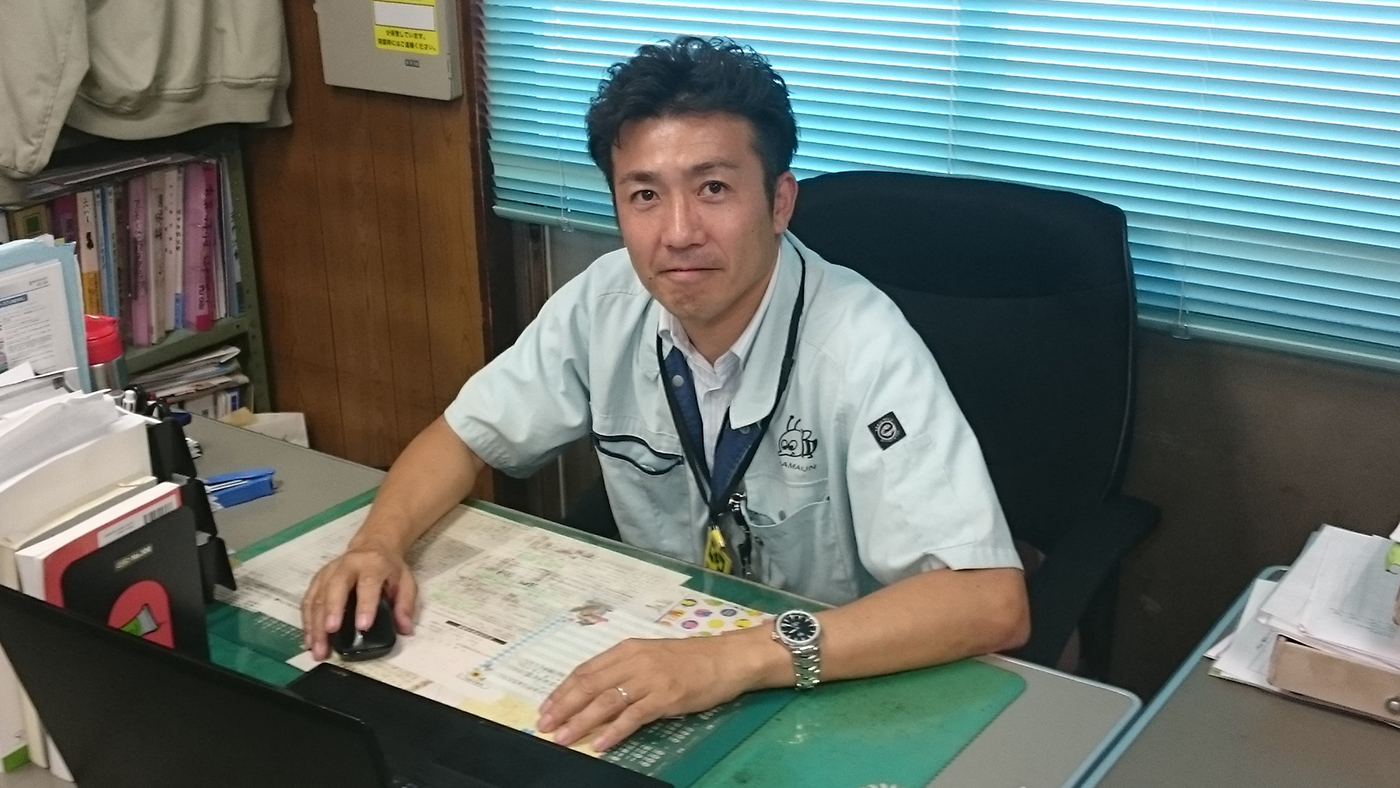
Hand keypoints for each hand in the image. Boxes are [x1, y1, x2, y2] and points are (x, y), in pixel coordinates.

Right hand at [300, 540, 417, 659]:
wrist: (373, 545)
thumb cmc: (388, 568)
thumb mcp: (405, 581)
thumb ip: (405, 604)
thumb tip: (404, 628)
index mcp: (373, 564)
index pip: (368, 584)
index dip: (365, 605)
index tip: (363, 626)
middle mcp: (347, 565)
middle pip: (335, 588)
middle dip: (332, 611)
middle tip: (330, 633)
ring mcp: (329, 572)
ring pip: (317, 597)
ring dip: (315, 624)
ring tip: (317, 648)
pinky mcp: (318, 579)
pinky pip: (308, 600)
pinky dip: (307, 621)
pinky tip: (309, 639)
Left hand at [537, 631, 784, 750]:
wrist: (726, 658)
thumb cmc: (690, 659)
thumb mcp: (651, 655)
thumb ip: (625, 669)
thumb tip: (594, 690)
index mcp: (627, 649)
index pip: (586, 670)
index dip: (563, 690)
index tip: (546, 707)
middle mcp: (634, 661)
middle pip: (590, 685)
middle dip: (564, 707)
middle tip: (544, 726)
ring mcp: (650, 679)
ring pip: (606, 701)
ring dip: (581, 721)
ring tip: (563, 737)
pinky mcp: (666, 697)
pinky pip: (633, 717)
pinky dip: (614, 731)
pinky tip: (600, 744)